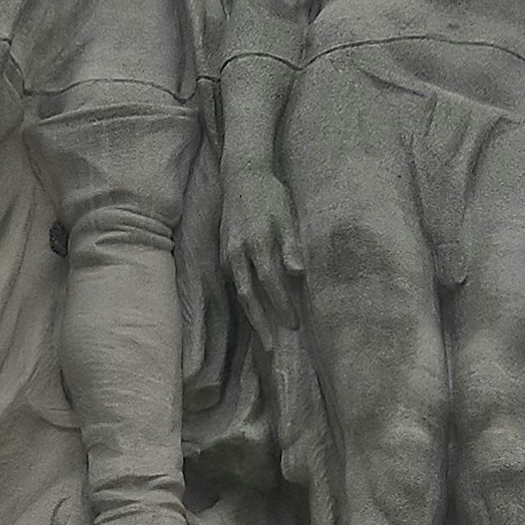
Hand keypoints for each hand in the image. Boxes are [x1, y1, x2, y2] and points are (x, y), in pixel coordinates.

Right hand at [220, 160, 303, 343]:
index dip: (282, 305)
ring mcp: (228, 255)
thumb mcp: (285, 215)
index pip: (270, 282)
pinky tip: (254, 312)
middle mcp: (238, 253)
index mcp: (256, 243)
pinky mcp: (225, 254)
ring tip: (265, 337)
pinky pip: (235, 284)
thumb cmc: (270, 195)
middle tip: (273, 348)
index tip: (294, 325)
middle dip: (262, 323)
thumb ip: (291, 245)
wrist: (242, 176)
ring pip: (239, 293)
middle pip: (249, 296)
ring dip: (252, 316)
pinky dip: (245, 302)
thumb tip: (299, 273)